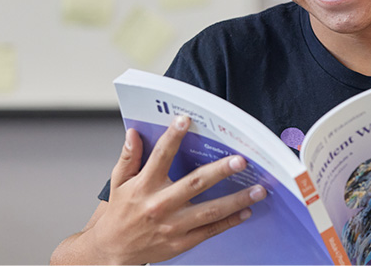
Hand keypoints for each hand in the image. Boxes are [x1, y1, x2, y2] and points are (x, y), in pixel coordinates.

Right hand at [90, 115, 266, 264]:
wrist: (113, 251)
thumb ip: (129, 157)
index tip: (186, 120)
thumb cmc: (119, 214)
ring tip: (258, 189)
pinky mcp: (182, 242)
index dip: (173, 136)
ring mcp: (173, 225)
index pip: (161, 156)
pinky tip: (246, 210)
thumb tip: (134, 134)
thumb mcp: (118, 182)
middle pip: (194, 184)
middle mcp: (160, 205)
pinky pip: (210, 230)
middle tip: (241, 160)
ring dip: (236, 199)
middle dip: (220, 171)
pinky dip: (230, 221)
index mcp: (144, 186)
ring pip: (210, 210)